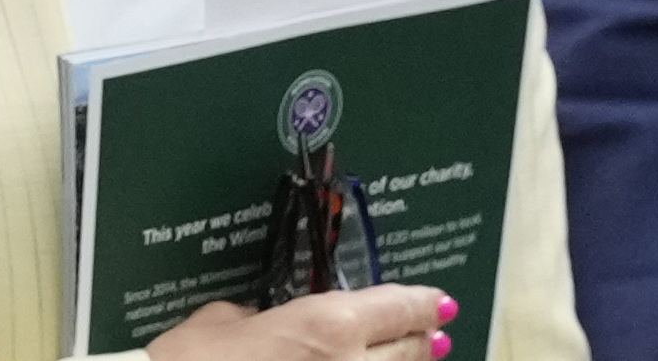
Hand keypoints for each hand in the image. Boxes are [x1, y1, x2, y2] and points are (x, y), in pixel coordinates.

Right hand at [148, 287, 451, 359]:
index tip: (439, 303)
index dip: (423, 303)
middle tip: (430, 332)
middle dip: (421, 340)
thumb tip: (265, 325)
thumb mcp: (219, 323)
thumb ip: (256, 318)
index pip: (396, 307)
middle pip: (410, 352)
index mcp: (327, 326)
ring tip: (410, 358)